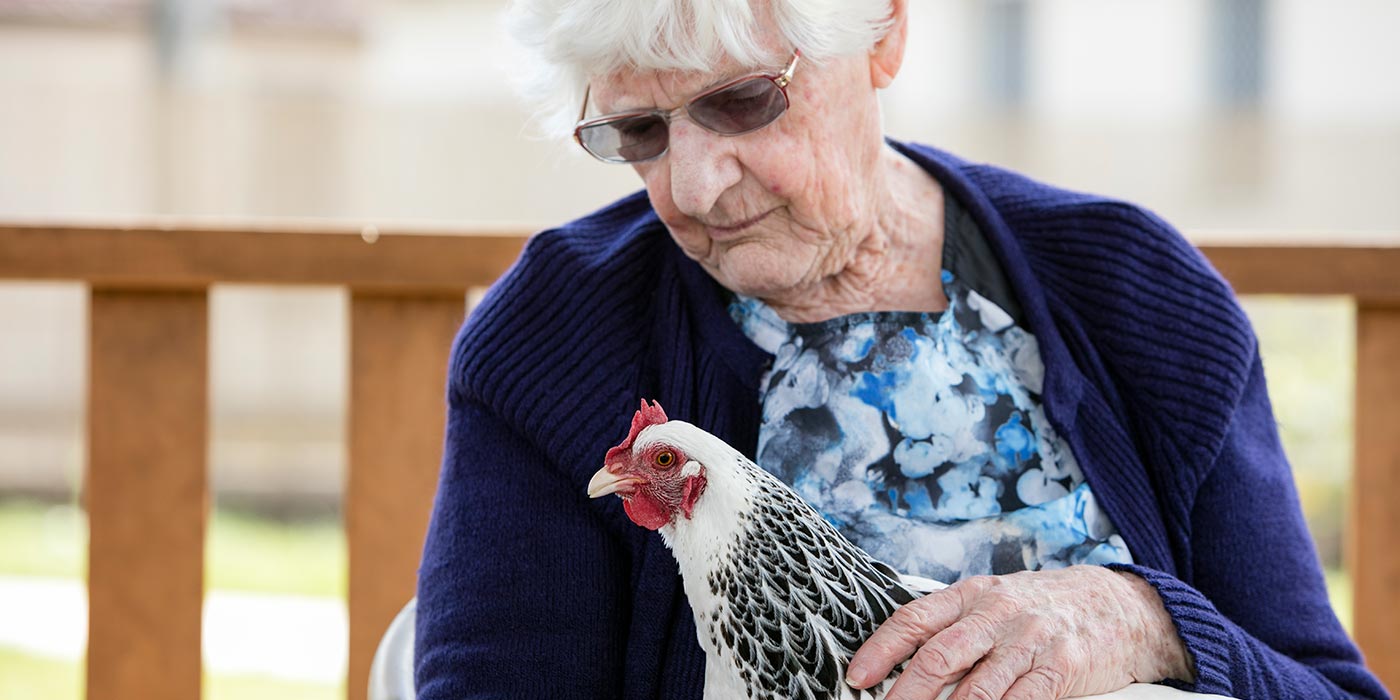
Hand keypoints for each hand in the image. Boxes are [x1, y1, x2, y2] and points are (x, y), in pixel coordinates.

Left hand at [846, 566, 1193, 699]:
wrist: (1118, 605)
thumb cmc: (1044, 608)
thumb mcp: (995, 601)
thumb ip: (955, 626)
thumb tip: (906, 664)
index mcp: (972, 594)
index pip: (914, 619)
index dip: (881, 650)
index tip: (858, 678)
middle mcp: (997, 612)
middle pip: (939, 656)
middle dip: (905, 693)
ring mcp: (1029, 639)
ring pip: (976, 687)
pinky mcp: (1060, 666)